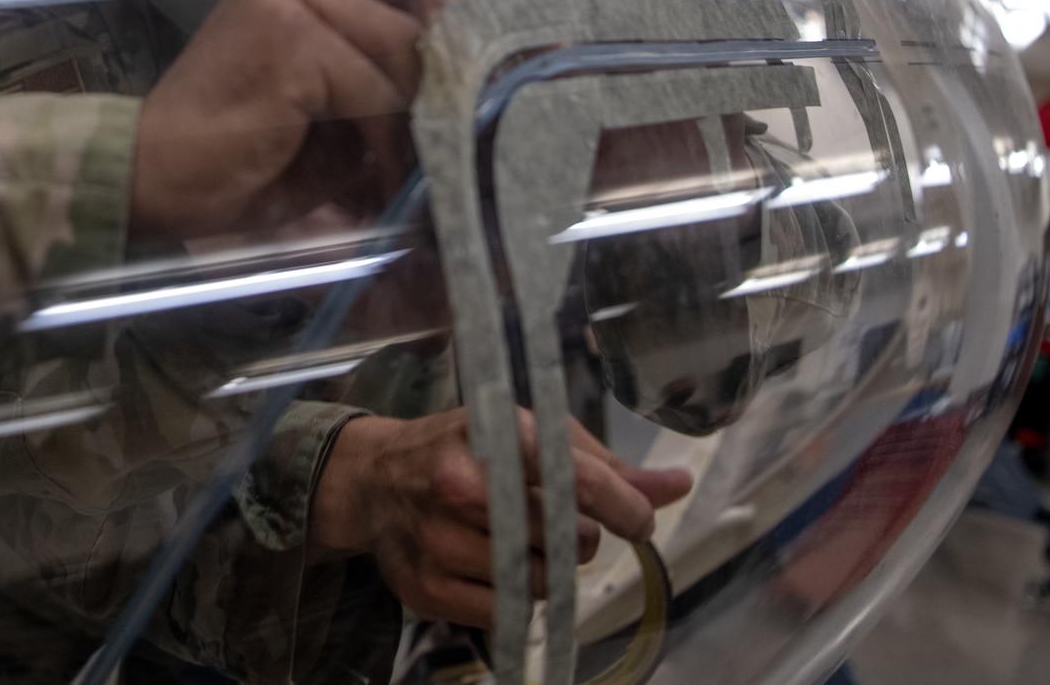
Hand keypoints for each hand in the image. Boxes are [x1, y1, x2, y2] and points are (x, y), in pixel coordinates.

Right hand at [128, 0, 446, 239]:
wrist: (154, 174)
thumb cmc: (234, 150)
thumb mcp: (322, 98)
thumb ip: (376, 72)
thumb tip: (461, 76)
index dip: (444, 21)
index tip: (455, 81)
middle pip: (415, 9)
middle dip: (435, 80)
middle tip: (438, 138)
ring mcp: (289, 0)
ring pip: (402, 51)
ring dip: (412, 116)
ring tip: (405, 167)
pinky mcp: (292, 42)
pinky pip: (375, 92)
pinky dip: (385, 143)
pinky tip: (375, 177)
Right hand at [308, 409, 692, 628]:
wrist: (373, 479)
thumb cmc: (464, 449)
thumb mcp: (529, 433)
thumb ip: (605, 465)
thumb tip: (676, 485)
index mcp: (494, 434)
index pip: (582, 482)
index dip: (627, 509)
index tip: (640, 522)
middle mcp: (462, 486)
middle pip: (569, 540)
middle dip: (579, 538)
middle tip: (555, 522)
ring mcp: (439, 541)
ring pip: (543, 583)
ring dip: (548, 570)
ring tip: (518, 541)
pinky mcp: (427, 588)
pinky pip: (508, 614)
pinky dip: (514, 597)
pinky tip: (491, 566)